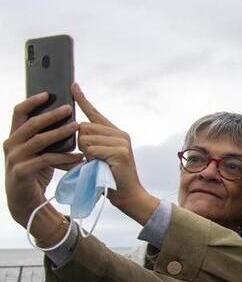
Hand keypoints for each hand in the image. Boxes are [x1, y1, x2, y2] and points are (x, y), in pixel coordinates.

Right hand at [4, 94, 82, 235]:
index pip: (19, 113)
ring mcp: (14, 158)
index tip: (48, 93)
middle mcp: (11, 145)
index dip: (32, 101)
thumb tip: (67, 119)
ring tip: (76, 127)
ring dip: (59, 133)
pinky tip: (78, 156)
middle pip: (30, 124)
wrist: (26, 202)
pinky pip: (45, 160)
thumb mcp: (39, 151)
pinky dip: (63, 157)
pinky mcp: (22, 172)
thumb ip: (45, 137)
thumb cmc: (35, 172)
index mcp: (14, 137)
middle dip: (51, 115)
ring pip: (38, 140)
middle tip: (69, 109)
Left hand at [73, 84, 158, 224]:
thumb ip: (88, 142)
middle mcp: (120, 133)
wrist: (128, 196)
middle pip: (84, 126)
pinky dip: (91, 158)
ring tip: (97, 163)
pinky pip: (91, 148)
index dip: (83, 99)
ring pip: (85, 137)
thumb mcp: (96, 156)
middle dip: (81, 143)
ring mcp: (122, 142)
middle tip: (92, 159)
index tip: (73, 85)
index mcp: (115, 133)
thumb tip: (72, 130)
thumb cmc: (109, 178)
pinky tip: (100, 165)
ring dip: (85, 152)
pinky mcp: (120, 152)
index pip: (94, 113)